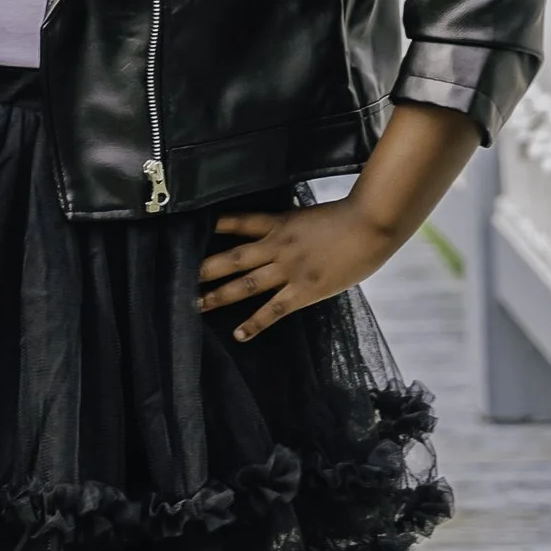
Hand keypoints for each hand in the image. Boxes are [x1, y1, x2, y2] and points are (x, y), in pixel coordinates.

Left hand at [198, 199, 401, 341]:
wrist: (371, 226)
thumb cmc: (349, 218)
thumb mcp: (312, 216)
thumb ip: (295, 228)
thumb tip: (285, 234)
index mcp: (279, 222)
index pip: (238, 222)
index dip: (213, 226)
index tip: (190, 230)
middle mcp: (277, 245)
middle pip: (232, 258)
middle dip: (205, 269)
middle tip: (178, 277)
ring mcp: (289, 269)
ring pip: (246, 284)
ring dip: (219, 295)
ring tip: (196, 304)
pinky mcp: (304, 290)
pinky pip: (274, 310)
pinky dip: (255, 323)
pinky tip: (238, 334)